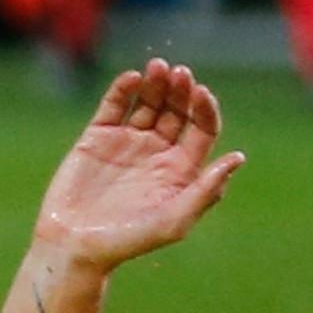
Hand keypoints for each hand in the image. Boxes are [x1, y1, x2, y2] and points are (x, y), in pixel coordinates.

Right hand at [33, 58, 245, 272]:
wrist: (74, 245)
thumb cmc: (128, 241)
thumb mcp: (174, 221)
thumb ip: (205, 191)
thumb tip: (237, 158)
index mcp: (180, 169)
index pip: (201, 128)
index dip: (204, 108)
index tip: (200, 93)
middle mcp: (157, 152)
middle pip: (176, 109)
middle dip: (180, 89)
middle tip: (179, 73)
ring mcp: (127, 142)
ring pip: (147, 102)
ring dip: (155, 82)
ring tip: (158, 67)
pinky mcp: (97, 138)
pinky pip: (113, 106)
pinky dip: (122, 89)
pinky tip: (132, 78)